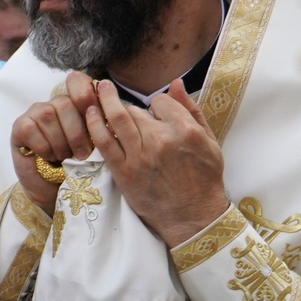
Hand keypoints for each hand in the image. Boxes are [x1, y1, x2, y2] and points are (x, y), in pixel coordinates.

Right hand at [9, 71, 102, 214]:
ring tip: (64, 158)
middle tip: (82, 155)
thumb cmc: (78, 168)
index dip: (84, 93)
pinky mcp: (20, 126)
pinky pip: (32, 129)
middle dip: (77, 133)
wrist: (55, 190)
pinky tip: (48, 157)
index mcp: (76, 105)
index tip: (94, 112)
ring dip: (60, 142)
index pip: (77, 82)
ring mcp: (35, 113)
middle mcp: (54, 104)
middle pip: (65, 103)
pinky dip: (44, 147)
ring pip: (48, 115)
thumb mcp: (96, 146)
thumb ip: (100, 127)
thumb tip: (114, 112)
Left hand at [86, 78, 228, 247]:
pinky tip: (90, 113)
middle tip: (131, 116)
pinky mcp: (123, 171)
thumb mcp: (209, 142)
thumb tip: (176, 83)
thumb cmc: (205, 180)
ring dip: (105, 102)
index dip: (157, 105)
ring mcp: (140, 155)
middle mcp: (161, 140)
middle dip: (133, 110)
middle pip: (136, 111)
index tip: (156, 113)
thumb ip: (191, 111)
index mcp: (185, 131)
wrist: (193, 217)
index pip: (160, 101)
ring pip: (117, 119)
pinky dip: (94, 124)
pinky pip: (103, 141)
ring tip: (98, 91)